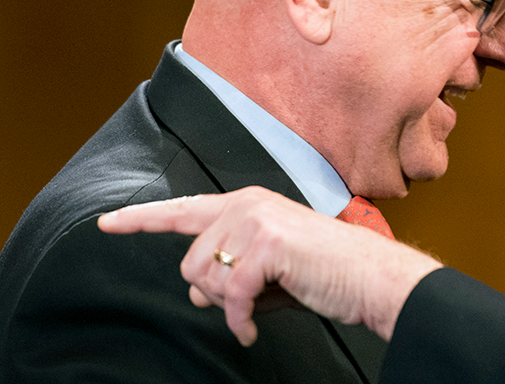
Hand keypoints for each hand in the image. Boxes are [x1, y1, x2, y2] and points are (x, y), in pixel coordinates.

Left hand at [98, 187, 440, 345]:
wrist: (369, 277)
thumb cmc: (325, 273)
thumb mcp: (266, 273)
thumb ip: (228, 271)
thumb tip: (195, 290)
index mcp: (248, 203)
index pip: (184, 210)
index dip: (142, 218)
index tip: (108, 222)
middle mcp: (248, 203)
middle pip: (190, 260)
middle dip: (213, 291)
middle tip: (248, 302)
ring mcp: (257, 220)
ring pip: (204, 277)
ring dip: (228, 304)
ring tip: (259, 307)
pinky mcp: (267, 244)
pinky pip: (230, 295)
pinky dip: (240, 320)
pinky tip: (254, 327)